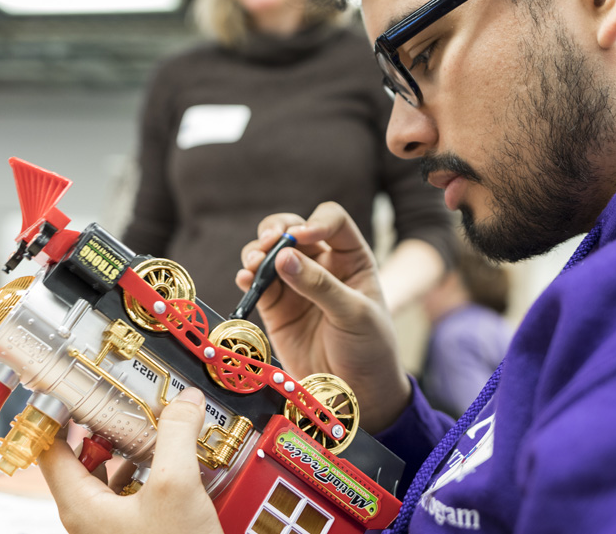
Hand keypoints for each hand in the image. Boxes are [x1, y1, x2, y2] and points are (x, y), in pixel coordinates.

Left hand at [38, 388, 222, 533]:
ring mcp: (112, 527)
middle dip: (103, 425)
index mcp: (81, 506)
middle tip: (122, 400)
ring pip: (108, 474)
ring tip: (149, 426)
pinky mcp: (136, 531)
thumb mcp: (177, 487)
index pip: (49, 448)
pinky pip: (130, 491)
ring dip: (127, 447)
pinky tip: (168, 461)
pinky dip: (144, 470)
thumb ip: (177, 436)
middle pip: (81, 457)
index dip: (57, 413)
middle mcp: (90, 518)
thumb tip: (183, 402)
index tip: (72, 385)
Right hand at [236, 202, 410, 432]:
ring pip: (269, 253)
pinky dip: (247, 278)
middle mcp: (322, 265)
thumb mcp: (354, 314)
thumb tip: (283, 257)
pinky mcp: (276, 307)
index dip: (315, 222)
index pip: (332, 221)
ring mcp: (296, 285)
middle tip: (267, 243)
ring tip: (253, 264)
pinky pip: (256, 283)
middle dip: (276, 230)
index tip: (301, 238)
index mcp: (351, 258)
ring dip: (257, 252)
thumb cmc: (369, 349)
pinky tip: (246, 281)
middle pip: (293, 229)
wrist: (355, 394)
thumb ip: (320, 285)